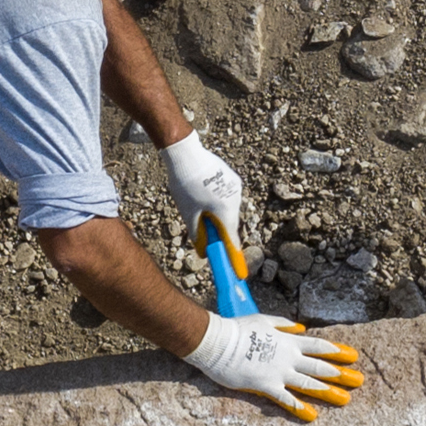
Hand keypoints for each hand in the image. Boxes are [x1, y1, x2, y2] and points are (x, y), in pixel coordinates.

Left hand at [160, 135, 243, 275]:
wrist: (186, 153)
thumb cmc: (185, 184)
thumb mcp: (188, 214)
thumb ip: (198, 235)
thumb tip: (204, 251)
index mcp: (226, 210)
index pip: (232, 240)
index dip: (234, 258)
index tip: (239, 273)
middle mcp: (236, 199)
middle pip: (229, 224)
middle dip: (219, 232)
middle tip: (207, 238)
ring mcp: (235, 187)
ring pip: (228, 210)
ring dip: (216, 215)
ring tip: (195, 204)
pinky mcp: (231, 178)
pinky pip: (226, 197)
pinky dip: (217, 203)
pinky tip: (201, 195)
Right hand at [183, 313, 363, 420]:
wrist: (217, 341)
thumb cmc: (237, 328)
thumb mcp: (264, 320)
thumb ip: (284, 325)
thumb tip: (301, 328)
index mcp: (288, 341)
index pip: (319, 346)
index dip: (338, 351)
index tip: (354, 356)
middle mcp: (288, 357)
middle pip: (320, 366)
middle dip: (342, 374)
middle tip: (359, 380)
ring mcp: (279, 373)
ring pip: (309, 383)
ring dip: (328, 391)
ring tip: (345, 399)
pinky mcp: (266, 386)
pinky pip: (286, 399)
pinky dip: (300, 407)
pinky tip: (313, 415)